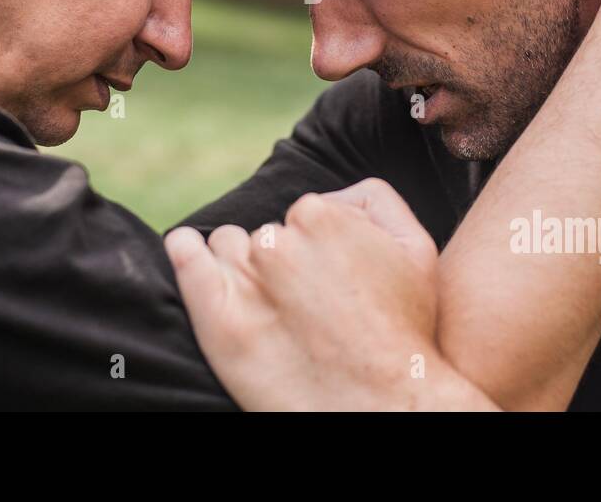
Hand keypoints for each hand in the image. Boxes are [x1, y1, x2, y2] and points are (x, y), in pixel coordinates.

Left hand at [165, 178, 493, 410]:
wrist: (382, 404)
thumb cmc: (404, 330)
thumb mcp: (415, 247)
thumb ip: (374, 200)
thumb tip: (332, 196)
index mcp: (319, 218)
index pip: (302, 215)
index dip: (315, 246)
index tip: (328, 278)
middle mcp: (276, 245)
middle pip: (265, 235)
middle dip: (281, 258)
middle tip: (305, 301)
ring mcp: (244, 282)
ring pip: (229, 247)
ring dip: (242, 264)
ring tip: (270, 303)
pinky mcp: (219, 320)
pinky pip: (187, 260)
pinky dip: (185, 251)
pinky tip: (187, 250)